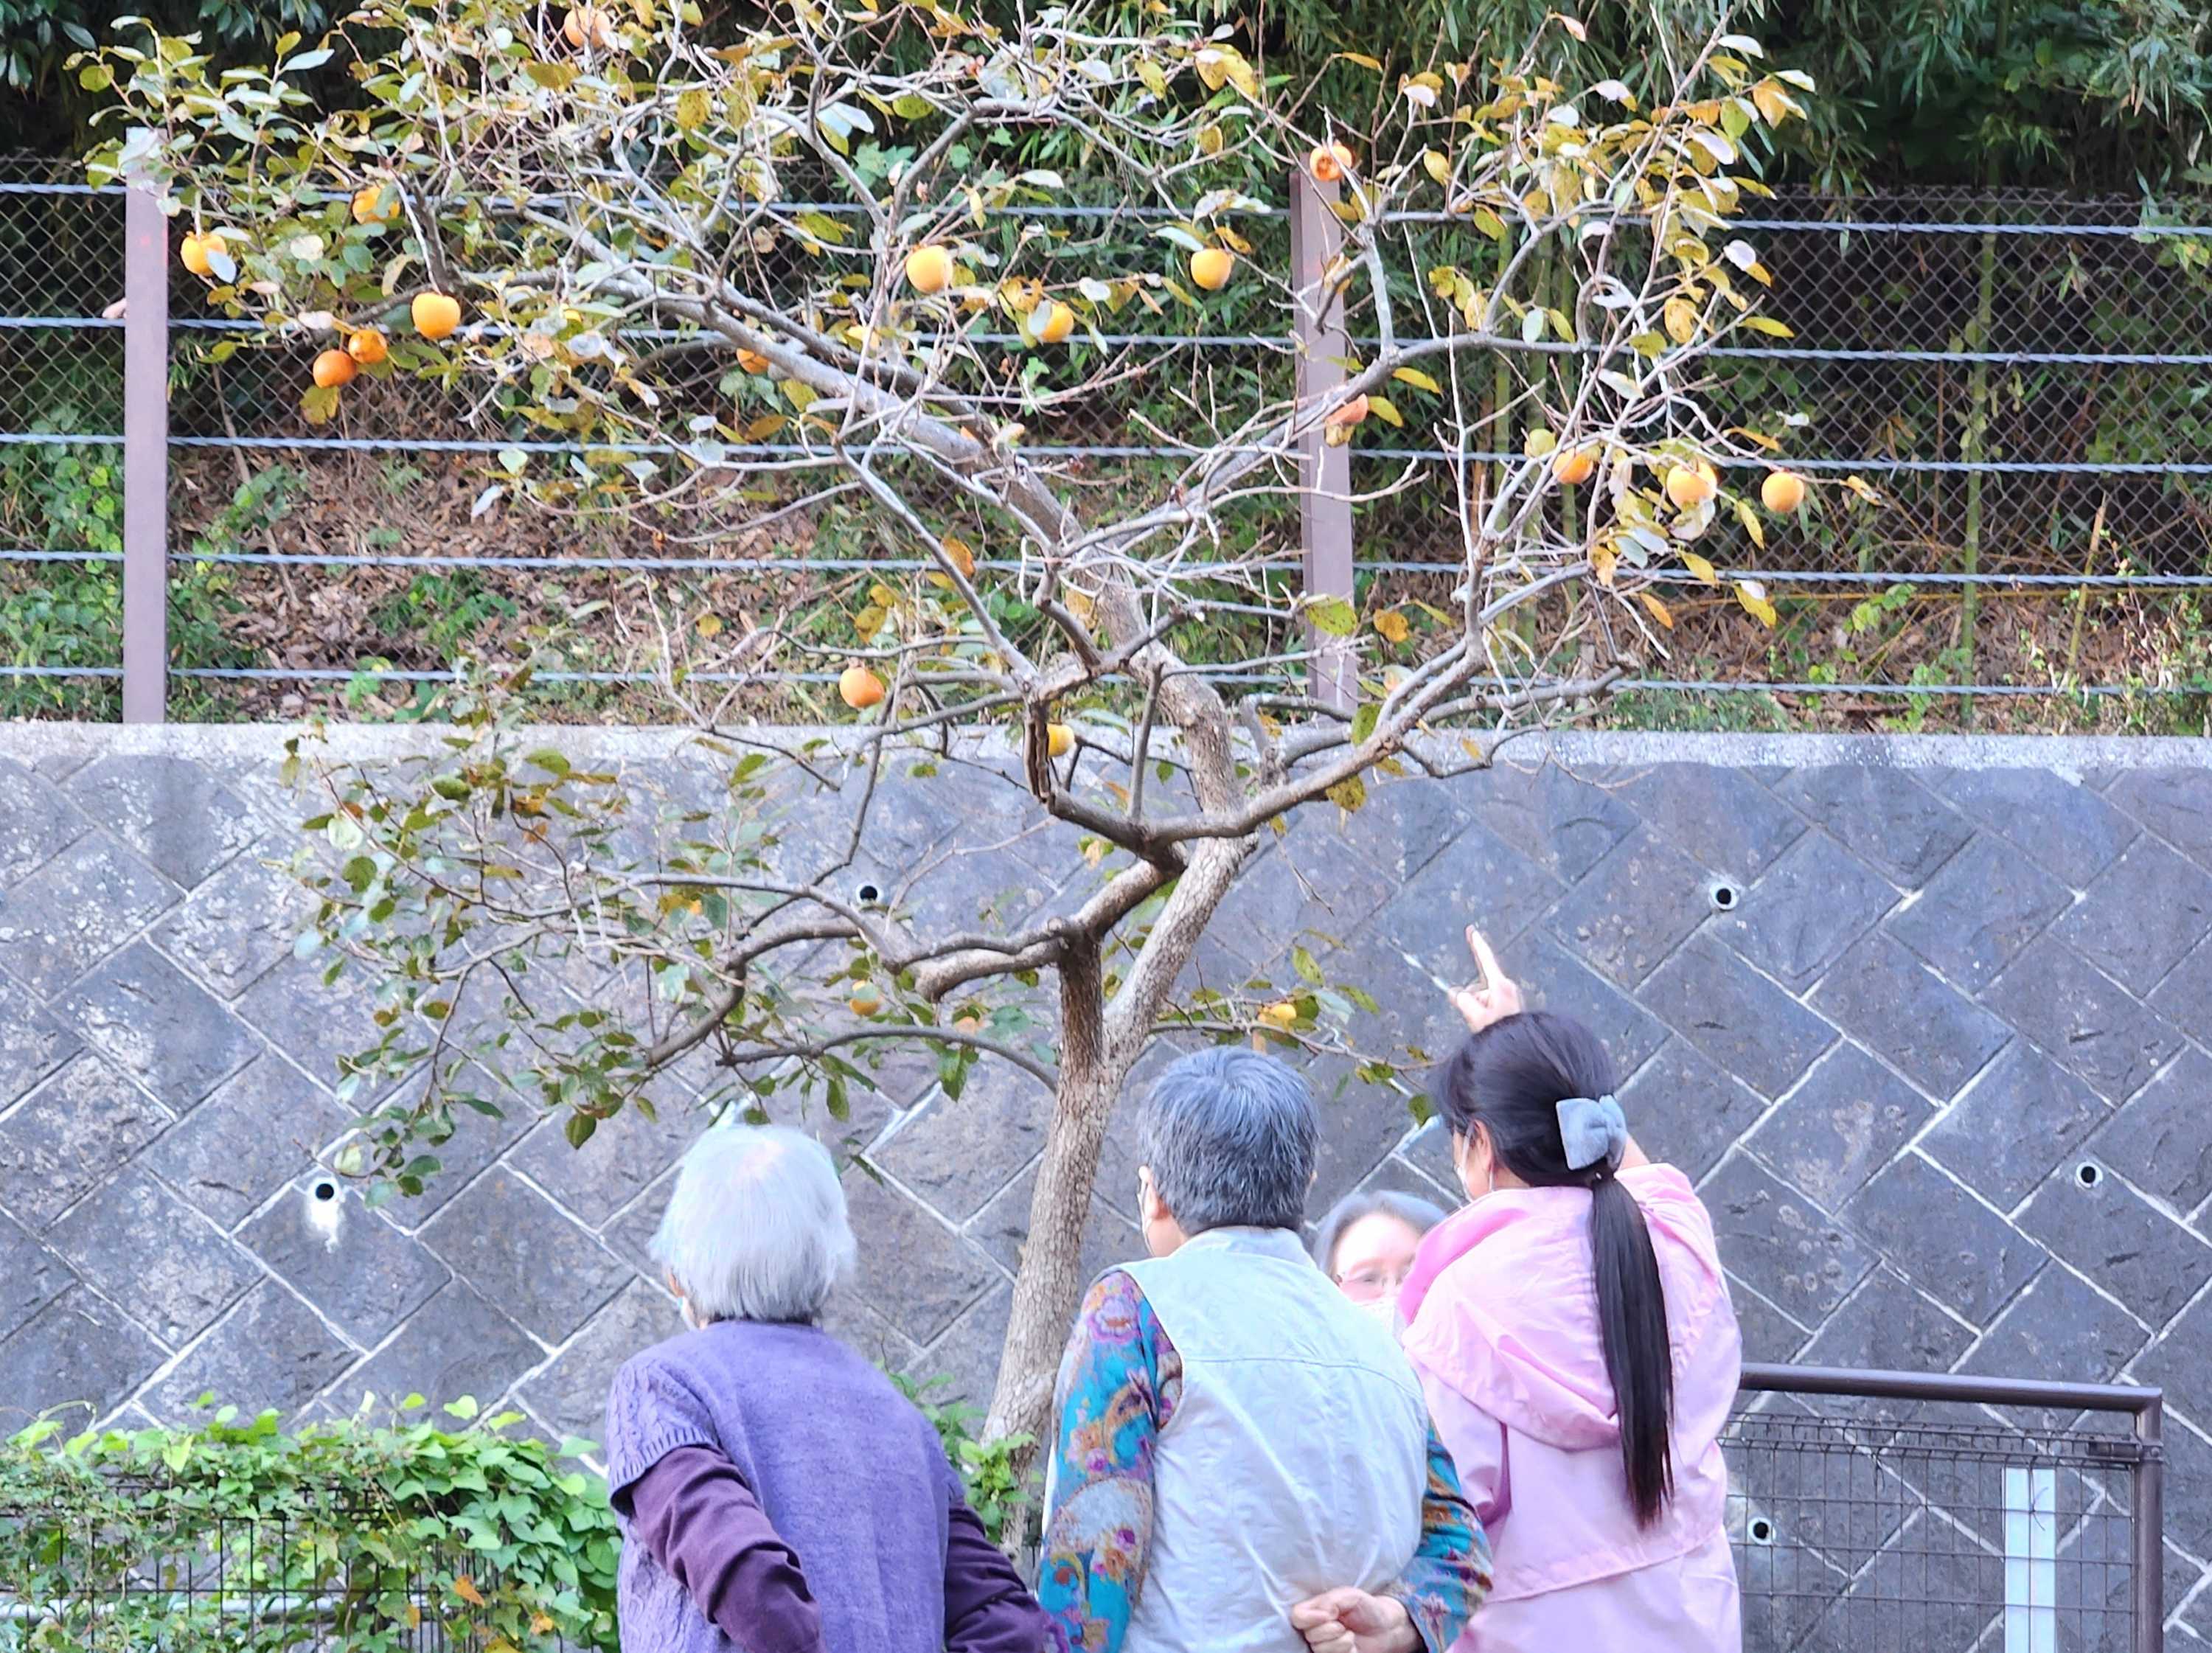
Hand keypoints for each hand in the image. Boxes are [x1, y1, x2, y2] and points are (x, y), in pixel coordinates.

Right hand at [1289, 1588, 1418, 1652]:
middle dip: (1331, 1630)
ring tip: (1351, 1635)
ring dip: (1341, 1642)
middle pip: (1309, 1635)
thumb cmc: (1366, 1608)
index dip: (1309, 1618)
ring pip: (1320, 1649)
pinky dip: (1346, 1652)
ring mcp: (1324, 1646)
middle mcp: (1316, 1629)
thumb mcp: (1350, 1595)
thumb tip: (1321, 1614)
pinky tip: (1353, 1647)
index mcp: (1315, 1610)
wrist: (1385, 1628)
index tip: (1329, 1615)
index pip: (1297, 1616)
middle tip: (1344, 1625)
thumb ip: (1331, 1600)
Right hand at [1446, 926, 1522, 1033]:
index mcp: (1500, 985)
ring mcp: (1509, 997)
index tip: (1472, 930)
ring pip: (1482, 998)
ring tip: (1484, 1025)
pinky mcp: (1509, 1006)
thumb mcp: (1475, 1016)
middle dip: (1471, 998)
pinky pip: (1489, 1005)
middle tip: (1473, 1018)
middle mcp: (1506, 987)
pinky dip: (1484, 1013)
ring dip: (1477, 1009)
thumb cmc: (1501, 1032)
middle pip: (1478, 986)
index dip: (1477, 944)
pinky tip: (1488, 1026)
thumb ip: (1462, 1000)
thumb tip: (1457, 993)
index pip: (1485, 959)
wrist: (1521, 1049)